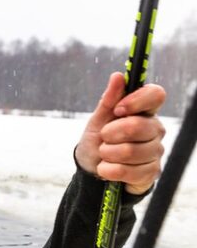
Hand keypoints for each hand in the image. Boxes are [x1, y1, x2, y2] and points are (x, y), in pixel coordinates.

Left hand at [75, 72, 165, 194]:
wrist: (91, 169)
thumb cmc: (97, 140)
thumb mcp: (98, 120)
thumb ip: (109, 100)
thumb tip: (118, 76)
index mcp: (144, 112)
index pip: (156, 95)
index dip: (135, 101)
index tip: (117, 110)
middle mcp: (155, 129)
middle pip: (137, 126)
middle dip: (110, 134)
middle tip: (104, 138)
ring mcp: (155, 151)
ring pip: (131, 151)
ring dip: (107, 154)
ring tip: (104, 154)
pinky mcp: (151, 172)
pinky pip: (128, 172)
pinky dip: (109, 170)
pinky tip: (106, 169)